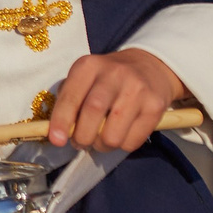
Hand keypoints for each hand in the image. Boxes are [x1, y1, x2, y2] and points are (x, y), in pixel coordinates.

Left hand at [48, 49, 185, 152]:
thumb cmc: (107, 78)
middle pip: (93, 113)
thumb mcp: (85, 77)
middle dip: (82, 137)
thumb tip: (58, 132)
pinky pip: (132, 142)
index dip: (61, 121)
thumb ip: (69, 99)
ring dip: (102, 146)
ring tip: (101, 139)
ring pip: (113, 135)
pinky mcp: (155, 107)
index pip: (72, 96)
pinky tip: (121, 134)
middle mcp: (114, 74)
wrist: (149, 66)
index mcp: (89, 66)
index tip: (56, 140)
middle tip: (80, 142)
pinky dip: (122, 146)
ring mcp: (138, 90)